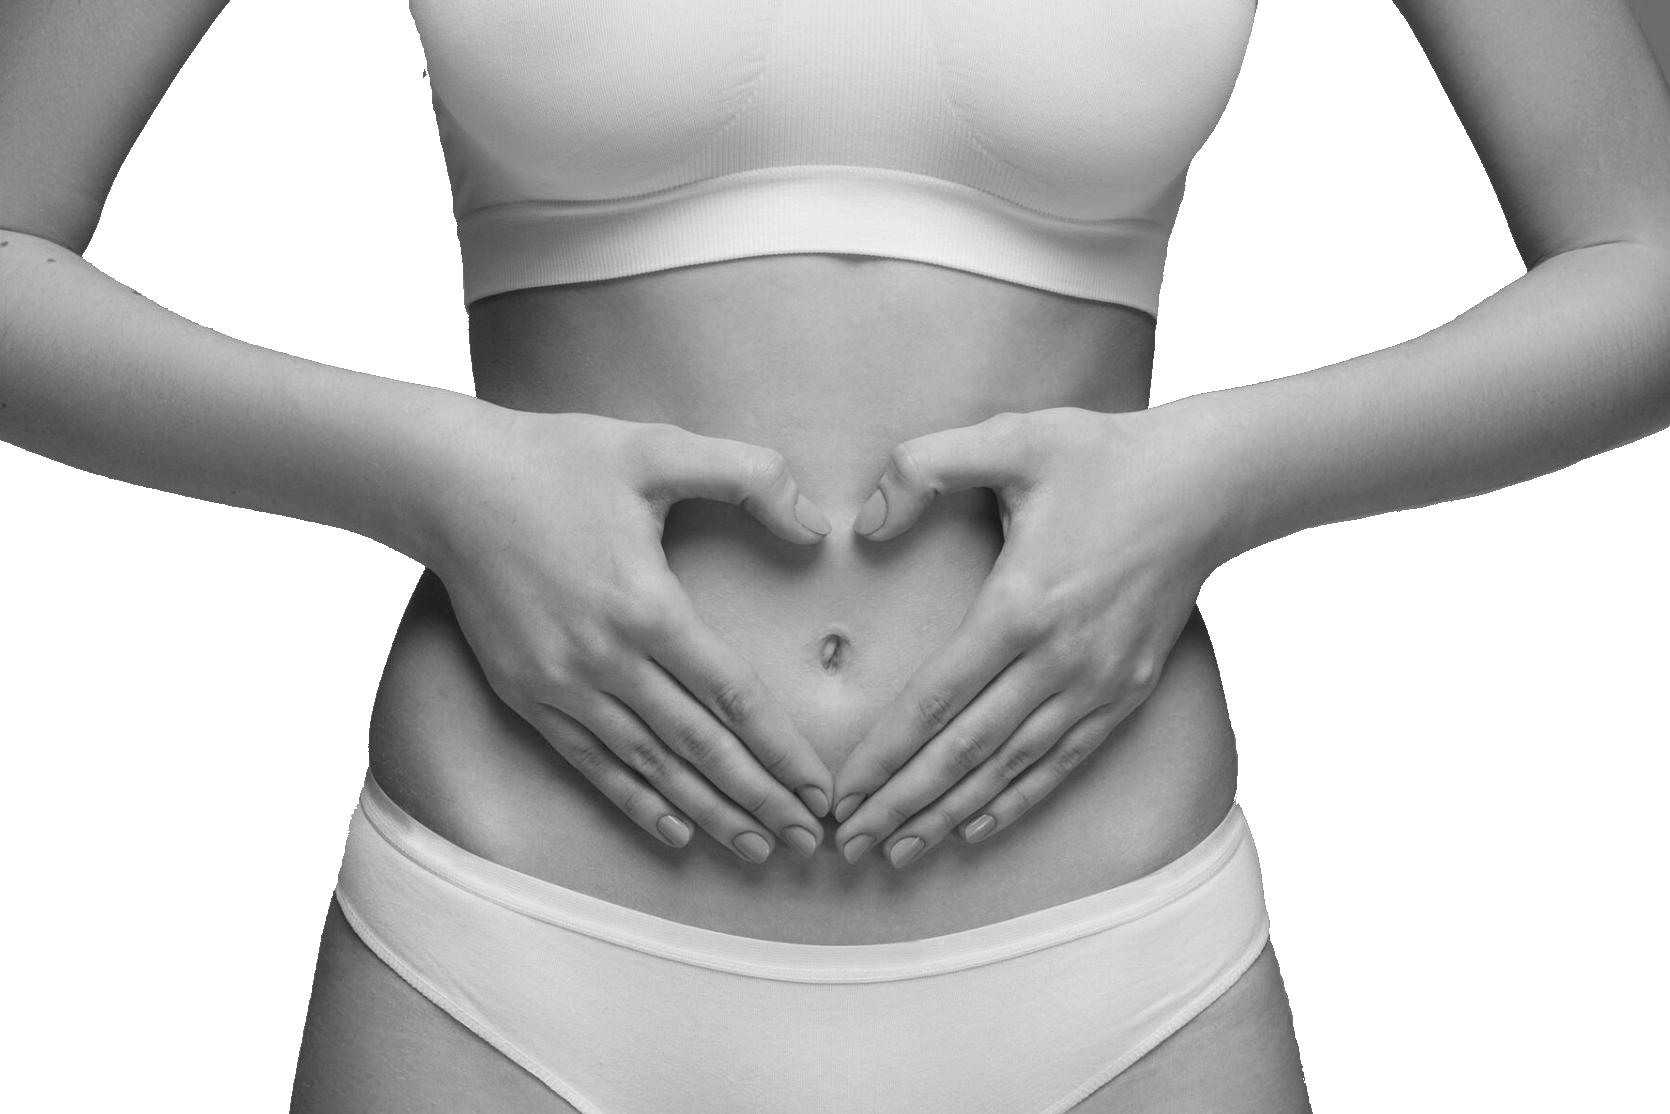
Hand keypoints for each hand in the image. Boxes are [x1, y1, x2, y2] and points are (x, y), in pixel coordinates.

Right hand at [424, 407, 834, 862]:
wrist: (449, 484)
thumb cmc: (560, 460)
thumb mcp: (660, 447)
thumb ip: (749, 476)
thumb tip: (816, 525)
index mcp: (647, 607)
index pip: (732, 697)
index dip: (781, 749)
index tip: (819, 789)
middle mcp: (604, 660)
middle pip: (698, 747)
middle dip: (758, 798)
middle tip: (807, 840)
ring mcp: (559, 685)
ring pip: (649, 766)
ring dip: (707, 812)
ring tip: (756, 848)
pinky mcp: (525, 694)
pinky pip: (589, 762)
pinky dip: (633, 801)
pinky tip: (673, 831)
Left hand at [830, 405, 1235, 866]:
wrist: (1208, 484)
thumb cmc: (1102, 456)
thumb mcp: (1010, 437)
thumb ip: (924, 465)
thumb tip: (868, 523)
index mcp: (1022, 605)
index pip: (936, 700)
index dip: (883, 754)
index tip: (839, 792)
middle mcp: (1061, 660)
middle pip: (965, 752)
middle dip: (901, 804)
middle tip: (846, 844)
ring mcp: (1099, 684)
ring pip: (1011, 769)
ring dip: (950, 815)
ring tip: (896, 852)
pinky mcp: (1127, 692)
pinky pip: (1063, 762)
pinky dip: (1017, 800)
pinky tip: (977, 827)